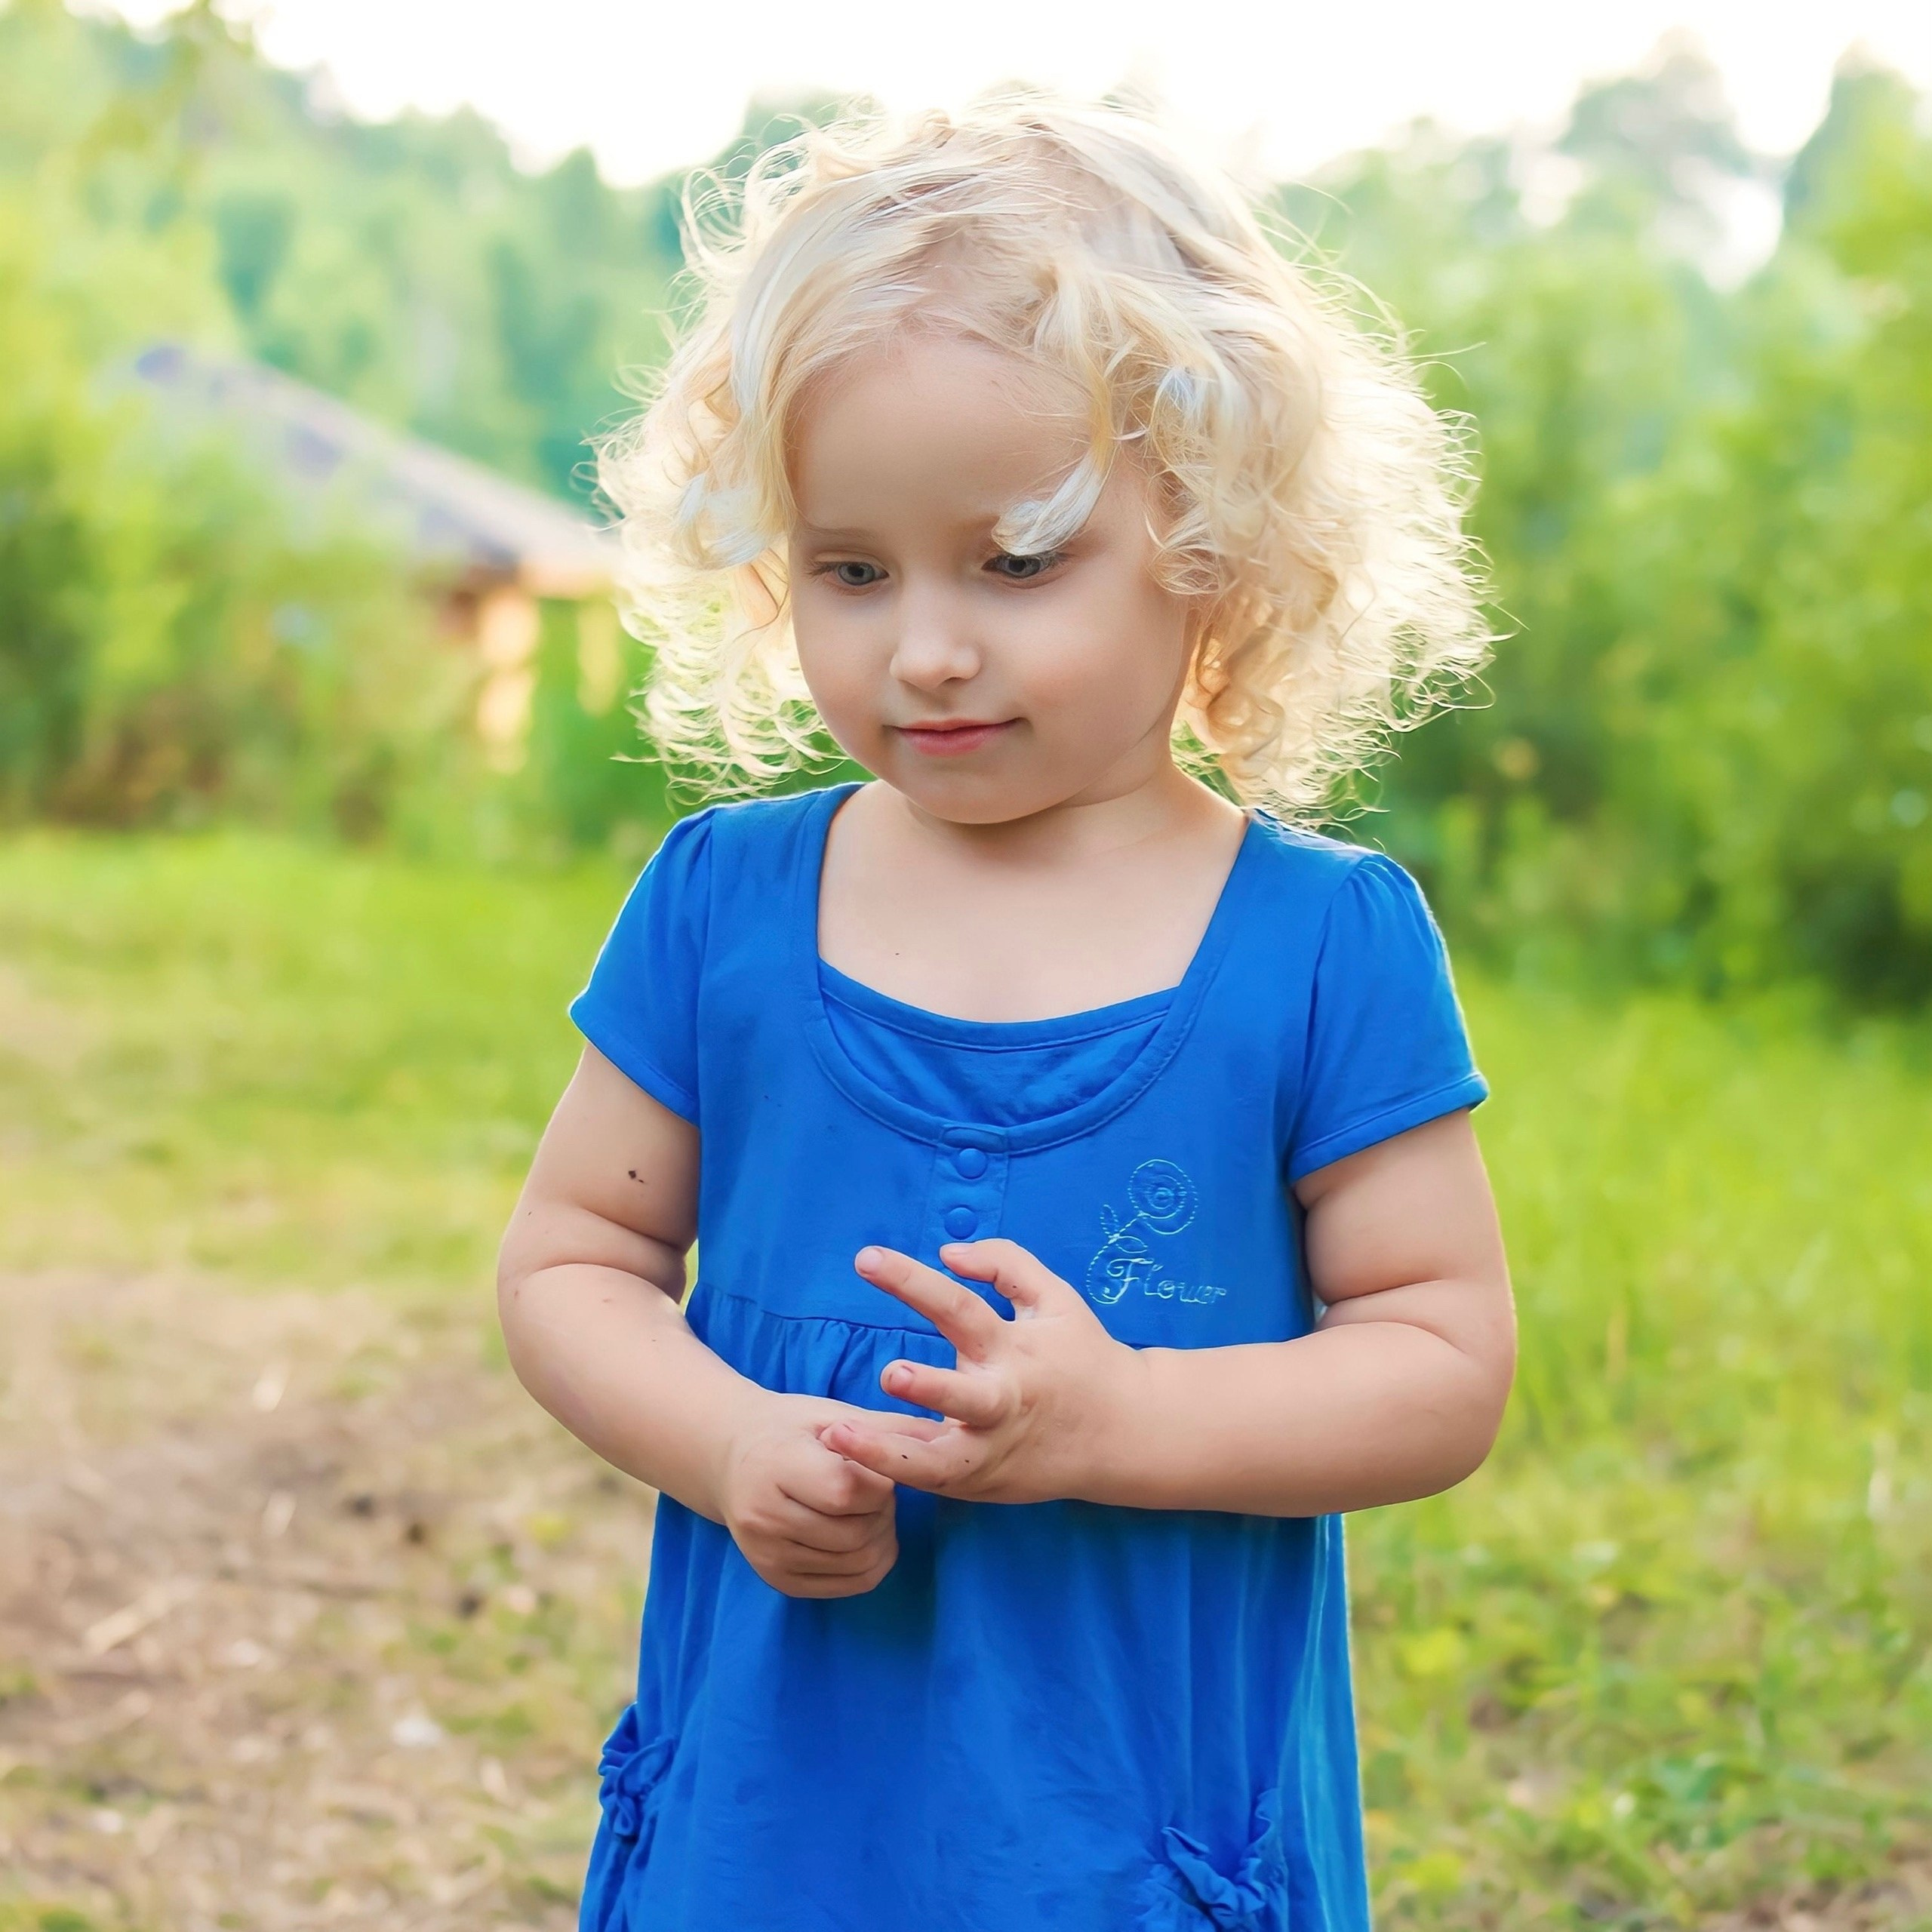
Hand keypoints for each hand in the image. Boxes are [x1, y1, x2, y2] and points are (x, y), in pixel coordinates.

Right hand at [717, 1393, 936, 1597]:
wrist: (732, 1457)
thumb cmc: (791, 1429)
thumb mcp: (834, 1415)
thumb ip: (889, 1427)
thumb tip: (948, 1436)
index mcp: (775, 1465)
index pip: (847, 1491)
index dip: (878, 1480)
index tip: (873, 1463)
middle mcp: (763, 1517)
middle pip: (856, 1532)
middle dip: (883, 1510)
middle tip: (875, 1487)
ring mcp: (767, 1555)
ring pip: (857, 1562)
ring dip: (880, 1535)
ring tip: (866, 1507)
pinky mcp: (777, 1580)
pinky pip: (848, 1585)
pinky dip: (870, 1562)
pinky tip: (861, 1533)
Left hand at [820, 1240, 1137, 1504]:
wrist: (1126, 1433)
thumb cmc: (1084, 1356)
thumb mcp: (1056, 1298)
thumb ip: (1004, 1264)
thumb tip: (948, 1252)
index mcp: (1015, 1348)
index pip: (959, 1307)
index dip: (913, 1281)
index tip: (867, 1258)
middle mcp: (1002, 1401)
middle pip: (963, 1396)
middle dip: (929, 1387)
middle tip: (891, 1373)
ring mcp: (991, 1450)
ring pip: (938, 1460)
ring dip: (887, 1451)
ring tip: (838, 1437)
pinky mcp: (982, 1483)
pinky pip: (932, 1482)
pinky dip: (893, 1472)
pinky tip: (846, 1458)